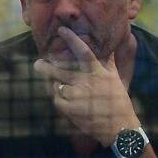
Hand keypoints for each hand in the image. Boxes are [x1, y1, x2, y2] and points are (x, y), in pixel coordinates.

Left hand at [34, 28, 138, 145]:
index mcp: (98, 73)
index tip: (61, 30)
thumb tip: (110, 46)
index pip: (84, 52)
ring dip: (54, 84)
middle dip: (46, 66)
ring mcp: (77, 96)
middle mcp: (87, 82)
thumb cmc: (118, 101)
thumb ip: (109, 61)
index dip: (72, 39)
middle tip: (38, 63)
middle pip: (60, 69)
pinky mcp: (70, 109)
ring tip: (53, 83)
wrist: (119, 127)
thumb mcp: (116, 78)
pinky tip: (62, 98)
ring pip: (56, 85)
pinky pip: (57, 99)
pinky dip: (57, 98)